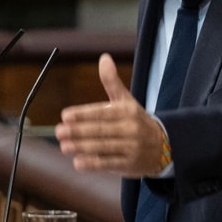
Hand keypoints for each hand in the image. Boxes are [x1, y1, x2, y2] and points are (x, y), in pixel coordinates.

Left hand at [55, 54, 167, 175]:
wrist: (163, 146)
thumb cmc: (137, 120)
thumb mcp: (126, 100)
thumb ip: (112, 81)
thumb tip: (104, 58)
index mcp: (128, 111)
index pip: (103, 112)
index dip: (83, 114)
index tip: (65, 115)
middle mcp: (130, 129)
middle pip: (101, 130)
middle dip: (78, 131)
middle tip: (59, 131)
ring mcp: (131, 148)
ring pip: (103, 147)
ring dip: (82, 147)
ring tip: (64, 146)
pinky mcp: (129, 164)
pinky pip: (108, 164)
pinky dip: (93, 164)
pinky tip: (78, 162)